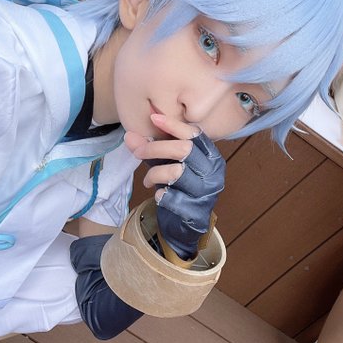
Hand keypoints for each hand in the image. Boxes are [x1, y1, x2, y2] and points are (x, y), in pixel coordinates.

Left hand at [125, 114, 225, 260]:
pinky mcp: (196, 210)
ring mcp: (206, 191)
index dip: (173, 125)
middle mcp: (213, 171)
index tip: (152, 118)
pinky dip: (160, 194)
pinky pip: (171, 197)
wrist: (186, 225)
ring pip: (177, 172)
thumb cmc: (179, 188)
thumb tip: (129, 136)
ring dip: (154, 173)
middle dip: (155, 148)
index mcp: (209, 154)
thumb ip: (151, 150)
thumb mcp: (165, 164)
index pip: (194, 134)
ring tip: (146, 180)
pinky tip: (158, 195)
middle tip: (137, 152)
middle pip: (184, 149)